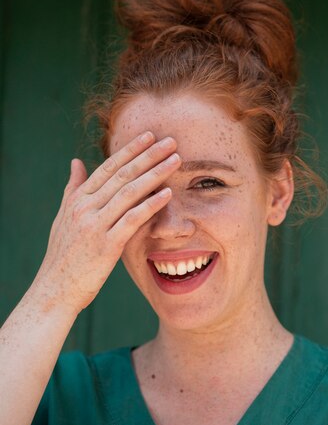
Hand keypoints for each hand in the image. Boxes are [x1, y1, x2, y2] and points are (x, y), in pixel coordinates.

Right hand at [33, 131, 179, 313]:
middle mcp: (85, 207)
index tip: (150, 136)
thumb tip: (76, 161)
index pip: (108, 167)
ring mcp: (95, 225)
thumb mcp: (64, 216)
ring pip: (130, 192)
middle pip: (122, 175)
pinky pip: (132, 219)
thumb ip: (73, 188)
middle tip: (171, 141)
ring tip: (175, 160)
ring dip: (155, 173)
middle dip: (148, 155)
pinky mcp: (106, 245)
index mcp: (78, 199)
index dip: (130, 150)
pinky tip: (167, 194)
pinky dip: (150, 205)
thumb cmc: (64, 254)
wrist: (56, 288)